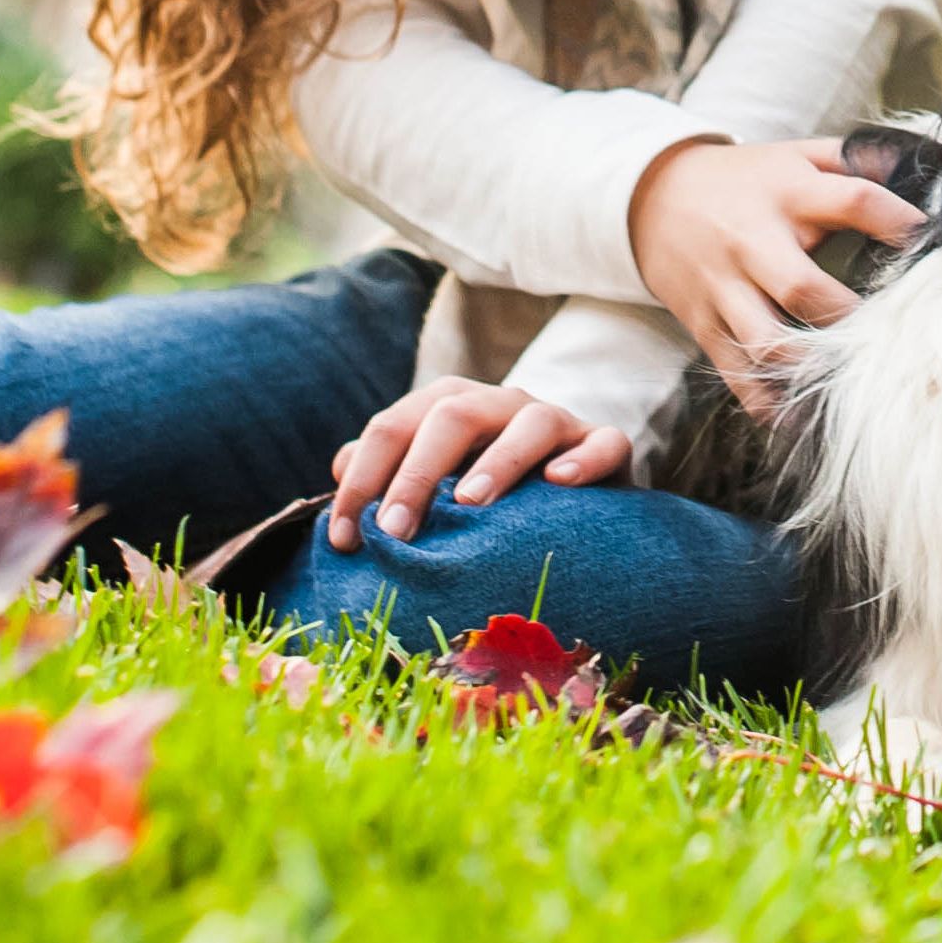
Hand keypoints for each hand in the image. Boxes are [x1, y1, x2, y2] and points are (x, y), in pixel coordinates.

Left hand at [324, 377, 628, 551]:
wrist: (574, 495)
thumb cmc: (488, 493)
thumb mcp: (435, 479)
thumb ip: (386, 471)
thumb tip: (338, 466)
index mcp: (450, 405)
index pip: (393, 426)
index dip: (363, 479)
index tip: (346, 539)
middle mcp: (501, 404)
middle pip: (452, 415)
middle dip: (415, 472)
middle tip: (394, 530)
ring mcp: (556, 421)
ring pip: (528, 424)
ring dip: (496, 460)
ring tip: (470, 504)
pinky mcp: (603, 445)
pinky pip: (603, 443)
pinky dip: (583, 459)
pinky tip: (560, 483)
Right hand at [627, 136, 921, 412]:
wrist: (651, 197)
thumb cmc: (746, 179)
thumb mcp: (797, 154)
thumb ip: (860, 158)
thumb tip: (931, 162)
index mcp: (787, 193)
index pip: (851, 201)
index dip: (896, 220)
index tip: (931, 240)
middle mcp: (754, 242)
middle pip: (803, 288)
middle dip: (850, 318)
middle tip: (891, 336)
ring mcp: (725, 288)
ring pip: (767, 343)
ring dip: (811, 369)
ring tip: (850, 381)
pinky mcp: (705, 325)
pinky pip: (738, 375)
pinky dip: (770, 404)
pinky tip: (801, 419)